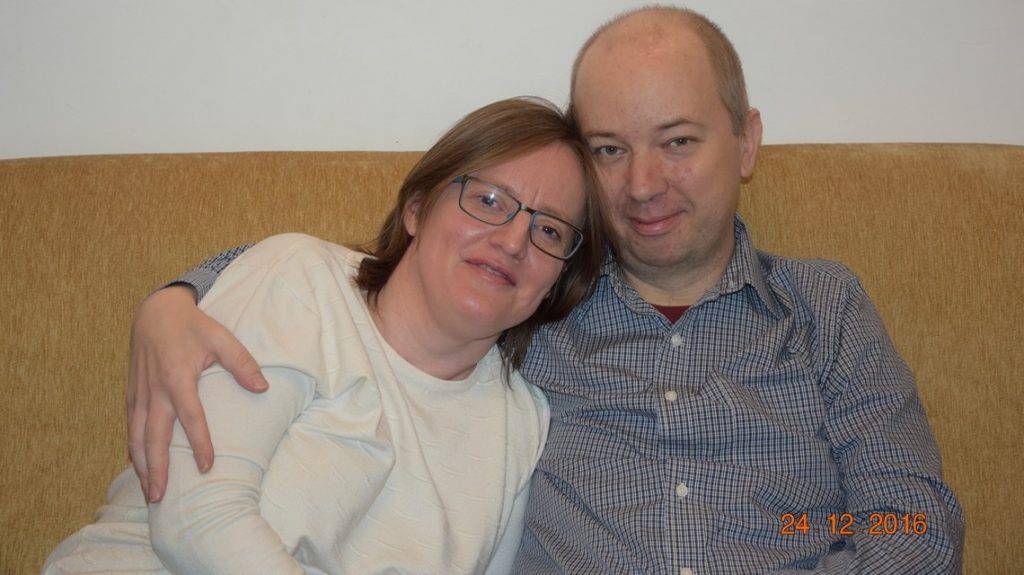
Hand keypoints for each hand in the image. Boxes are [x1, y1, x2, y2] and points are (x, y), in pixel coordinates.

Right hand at [126, 284, 267, 502]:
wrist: (155, 312)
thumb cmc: (192, 326)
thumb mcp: (221, 337)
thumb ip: (242, 362)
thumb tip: (262, 387)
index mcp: (177, 376)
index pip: (189, 416)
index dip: (198, 442)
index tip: (207, 467)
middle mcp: (154, 390)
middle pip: (153, 436)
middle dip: (156, 468)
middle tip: (160, 497)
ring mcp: (139, 393)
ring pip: (136, 436)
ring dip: (141, 466)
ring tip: (149, 492)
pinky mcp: (131, 394)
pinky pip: (130, 427)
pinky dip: (134, 449)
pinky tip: (140, 466)